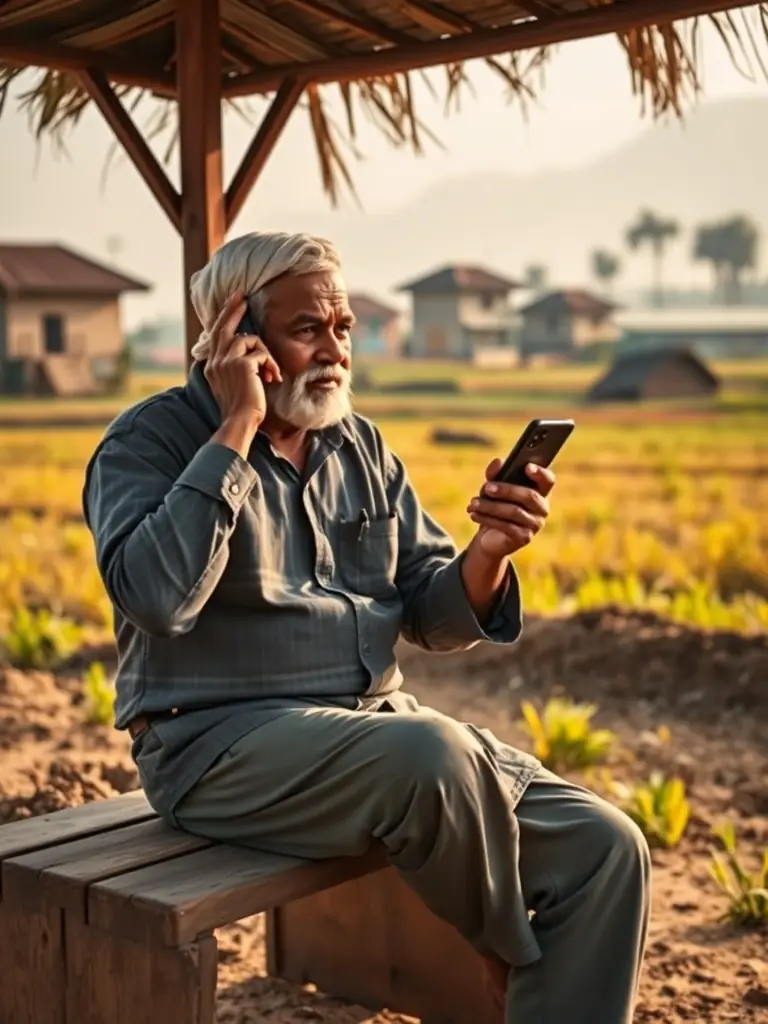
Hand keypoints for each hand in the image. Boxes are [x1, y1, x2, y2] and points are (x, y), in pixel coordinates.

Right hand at [204, 291, 281, 426]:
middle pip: (224, 326)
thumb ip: (235, 368)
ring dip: (265, 353)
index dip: (224, 318)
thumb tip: (249, 356)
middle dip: (233, 308)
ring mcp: (226, 361)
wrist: (240, 422)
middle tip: (242, 296)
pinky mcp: (241, 365)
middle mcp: (215, 361)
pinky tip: (273, 379)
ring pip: (248, 339)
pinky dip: (271, 364)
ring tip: (271, 372)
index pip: (216, 335)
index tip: (233, 304)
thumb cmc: (241, 410)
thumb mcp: (233, 386)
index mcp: (212, 366)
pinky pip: (261, 353)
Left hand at [467, 459, 554, 558]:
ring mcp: (535, 524)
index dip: (540, 473)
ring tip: (473, 503)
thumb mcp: (493, 488)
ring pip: (514, 511)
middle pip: (529, 495)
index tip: (527, 467)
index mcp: (539, 490)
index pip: (548, 480)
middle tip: (487, 488)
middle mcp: (542, 508)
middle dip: (506, 490)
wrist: (490, 536)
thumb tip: (497, 462)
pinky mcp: (524, 538)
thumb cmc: (496, 505)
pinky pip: (507, 526)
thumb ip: (495, 474)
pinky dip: (488, 519)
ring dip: (490, 506)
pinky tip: (474, 514)